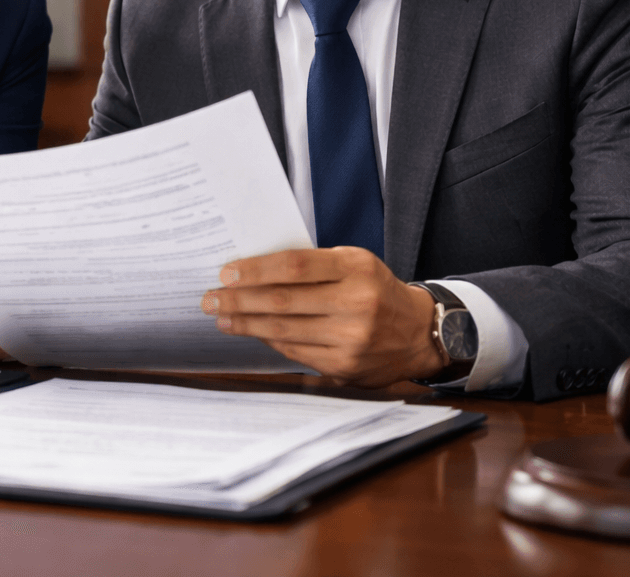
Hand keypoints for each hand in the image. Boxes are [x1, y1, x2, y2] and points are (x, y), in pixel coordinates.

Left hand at [200, 246, 443, 386]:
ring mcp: (351, 339)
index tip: (226, 272)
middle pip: (283, 301)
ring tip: (221, 316)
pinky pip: (294, 351)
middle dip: (239, 300)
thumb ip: (314, 266)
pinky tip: (251, 331)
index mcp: (357, 268)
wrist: (420, 333)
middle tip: (210, 298)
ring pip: (284, 330)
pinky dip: (268, 340)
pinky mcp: (344, 366)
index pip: (295, 265)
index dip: (256, 270)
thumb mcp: (355, 264)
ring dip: (245, 323)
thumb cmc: (376, 290)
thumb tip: (255, 270)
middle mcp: (357, 303)